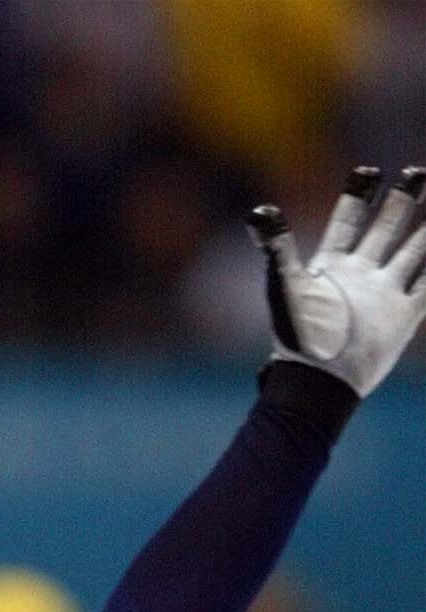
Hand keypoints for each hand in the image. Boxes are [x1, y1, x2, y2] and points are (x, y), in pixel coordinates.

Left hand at [248, 166, 425, 397]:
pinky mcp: (402, 317)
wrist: (319, 381)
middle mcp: (360, 277)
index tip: (369, 172)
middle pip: (385, 230)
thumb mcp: (284, 286)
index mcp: (332, 267)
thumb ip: (276, 247)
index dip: (357, 198)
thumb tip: (259, 212)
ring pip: (413, 252)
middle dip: (400, 202)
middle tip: (417, 171)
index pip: (347, 222)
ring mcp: (383, 295)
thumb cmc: (297, 335)